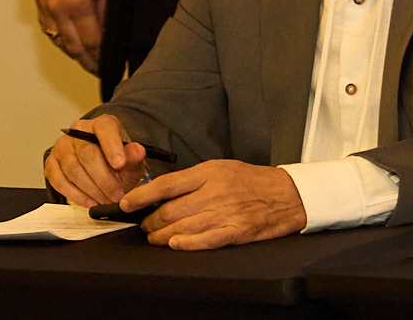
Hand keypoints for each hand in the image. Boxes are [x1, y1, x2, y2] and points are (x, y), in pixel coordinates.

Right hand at [33, 0, 108, 73]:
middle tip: (100, 71)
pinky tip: (71, 45)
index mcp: (78, 4)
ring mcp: (46, 9)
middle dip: (88, 63)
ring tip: (88, 62)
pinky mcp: (39, 6)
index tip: (110, 67)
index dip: (101, 59)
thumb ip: (107, 9)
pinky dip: (60, 41)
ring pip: (59, 43)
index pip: (92, 42)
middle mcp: (58, 11)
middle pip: (74, 49)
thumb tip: (110, 34)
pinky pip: (49, 32)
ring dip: (74, 55)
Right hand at [44, 115, 147, 207]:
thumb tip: (137, 151)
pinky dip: (75, 194)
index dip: (112, 146)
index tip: (120, 164)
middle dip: (103, 179)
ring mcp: (62, 146)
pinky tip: (89, 201)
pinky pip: (59, 180)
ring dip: (90, 189)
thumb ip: (134, 157)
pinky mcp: (52, 164)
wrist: (104, 171)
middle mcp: (78, 131)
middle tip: (115, 195)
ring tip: (105, 200)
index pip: (104, 128)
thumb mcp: (132, 163)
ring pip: (72, 168)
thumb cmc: (117, 164)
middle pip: (87, 153)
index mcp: (101, 124)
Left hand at [121, 160, 306, 249]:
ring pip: (183, 228)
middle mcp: (214, 192)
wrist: (287, 194)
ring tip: (156, 239)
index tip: (125, 203)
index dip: (141, 196)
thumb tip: (164, 191)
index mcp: (207, 173)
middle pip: (170, 211)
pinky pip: (207, 240)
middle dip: (150, 222)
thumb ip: (193, 179)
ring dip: (163, 237)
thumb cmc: (250, 180)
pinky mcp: (237, 230)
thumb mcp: (220, 168)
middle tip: (144, 227)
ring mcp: (225, 212)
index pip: (166, 184)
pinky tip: (176, 245)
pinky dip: (188, 244)